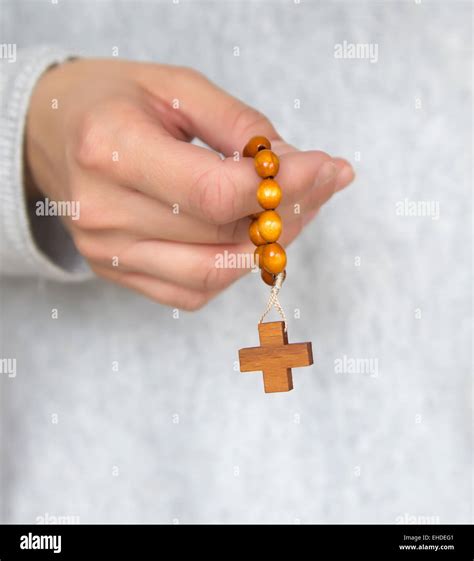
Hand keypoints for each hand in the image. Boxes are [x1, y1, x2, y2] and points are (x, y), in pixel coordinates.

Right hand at [26, 59, 353, 308]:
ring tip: (294, 210)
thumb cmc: (114, 100)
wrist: (53, 134)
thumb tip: (294, 163)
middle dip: (288, 212)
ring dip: (267, 247)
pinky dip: (233, 268)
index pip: (212, 193)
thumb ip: (238, 124)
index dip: (280, 186)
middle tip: (322, 182)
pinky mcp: (118, 273)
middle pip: (220, 236)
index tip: (325, 167)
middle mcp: (103, 212)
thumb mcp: (176, 87)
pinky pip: (193, 291)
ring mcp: (108, 253)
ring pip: (212, 273)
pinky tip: (252, 236)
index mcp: (110, 149)